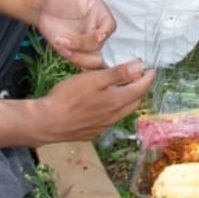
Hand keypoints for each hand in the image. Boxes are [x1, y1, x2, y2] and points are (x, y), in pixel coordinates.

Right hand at [34, 61, 155, 141]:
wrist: (47, 123)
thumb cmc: (68, 98)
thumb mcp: (93, 79)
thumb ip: (117, 74)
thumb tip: (140, 68)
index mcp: (117, 101)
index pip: (140, 89)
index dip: (147, 78)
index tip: (151, 70)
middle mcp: (113, 116)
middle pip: (134, 102)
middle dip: (140, 89)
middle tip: (141, 78)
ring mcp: (103, 126)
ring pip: (122, 112)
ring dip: (127, 100)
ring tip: (125, 89)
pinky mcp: (92, 132)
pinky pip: (110, 120)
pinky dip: (114, 110)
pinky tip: (105, 105)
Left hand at [38, 0, 121, 70]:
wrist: (44, 5)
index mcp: (102, 17)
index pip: (109, 28)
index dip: (103, 34)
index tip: (97, 36)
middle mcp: (97, 32)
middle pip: (99, 47)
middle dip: (83, 46)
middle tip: (65, 41)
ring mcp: (87, 45)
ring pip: (92, 60)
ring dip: (76, 55)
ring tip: (60, 44)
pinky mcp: (76, 53)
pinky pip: (80, 63)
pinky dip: (72, 60)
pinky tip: (59, 48)